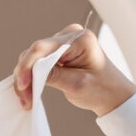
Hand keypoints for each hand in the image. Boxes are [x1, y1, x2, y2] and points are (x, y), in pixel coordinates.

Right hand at [11, 26, 135, 118]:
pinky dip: (31, 77)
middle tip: (25, 99)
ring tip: (28, 99)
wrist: (112, 94)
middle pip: (35, 52)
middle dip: (25, 76)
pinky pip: (38, 62)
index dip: (27, 66)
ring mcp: (63, 43)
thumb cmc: (101, 89)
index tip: (23, 86)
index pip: (42, 47)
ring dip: (26, 79)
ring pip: (33, 58)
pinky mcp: (58, 52)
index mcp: (80, 39)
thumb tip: (29, 73)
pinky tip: (30, 90)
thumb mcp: (76, 85)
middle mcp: (70, 36)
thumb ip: (52, 76)